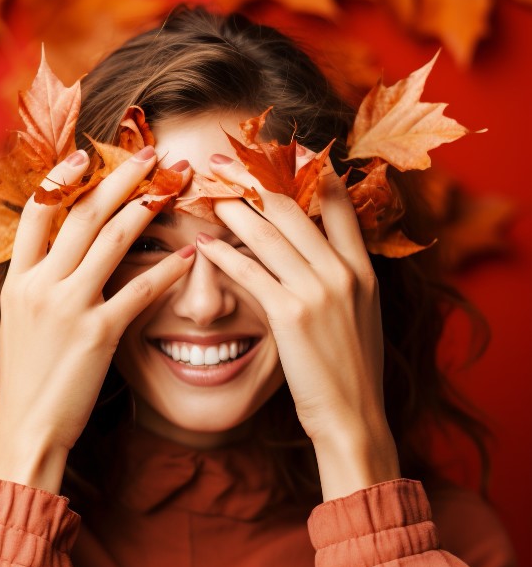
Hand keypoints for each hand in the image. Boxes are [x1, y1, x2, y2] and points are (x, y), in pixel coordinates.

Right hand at [0, 147, 194, 492]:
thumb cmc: (29, 375)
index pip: (37, 212)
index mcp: (17, 279)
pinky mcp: (98, 334)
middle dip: (119, 177)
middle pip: (83, 214)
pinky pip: (140, 290)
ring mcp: (68, 307)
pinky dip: (168, 268)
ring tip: (174, 184)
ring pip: (112, 239)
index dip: (61, 178)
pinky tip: (191, 252)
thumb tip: (63, 250)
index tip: (88, 153)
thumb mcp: (20, 320)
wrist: (28, 428)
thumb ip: (38, 281)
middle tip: (150, 152)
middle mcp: (39, 285)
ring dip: (147, 205)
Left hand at [196, 151, 399, 499]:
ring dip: (233, 210)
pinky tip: (203, 244)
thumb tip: (317, 247)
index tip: (280, 148)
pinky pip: (250, 273)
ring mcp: (319, 292)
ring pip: (268, 235)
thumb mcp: (360, 313)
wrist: (353, 417)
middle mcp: (343, 272)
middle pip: (295, 208)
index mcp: (363, 268)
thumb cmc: (351, 368)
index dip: (308, 169)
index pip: (337, 201)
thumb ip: (342, 274)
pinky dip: (223, 256)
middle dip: (256, 179)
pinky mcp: (291, 316)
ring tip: (206, 193)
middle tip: (225, 161)